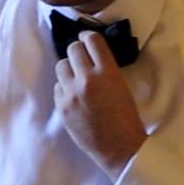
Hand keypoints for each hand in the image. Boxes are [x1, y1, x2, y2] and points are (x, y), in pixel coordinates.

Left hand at [53, 30, 146, 177]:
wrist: (119, 147)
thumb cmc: (126, 118)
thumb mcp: (122, 86)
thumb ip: (105, 69)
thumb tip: (92, 56)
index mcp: (107, 72)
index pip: (92, 41)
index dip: (88, 37)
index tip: (86, 38)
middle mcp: (87, 79)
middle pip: (72, 49)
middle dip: (78, 51)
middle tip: (82, 58)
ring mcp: (71, 93)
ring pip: (61, 65)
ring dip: (69, 68)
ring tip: (77, 77)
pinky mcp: (61, 106)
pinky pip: (57, 86)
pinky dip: (64, 87)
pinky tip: (74, 95)